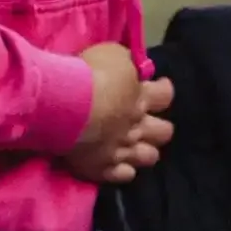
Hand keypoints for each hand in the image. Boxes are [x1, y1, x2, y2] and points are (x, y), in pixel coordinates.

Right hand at [65, 41, 175, 184]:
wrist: (64, 105)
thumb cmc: (88, 74)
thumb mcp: (112, 54)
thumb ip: (125, 64)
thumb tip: (130, 67)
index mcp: (141, 97)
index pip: (166, 95)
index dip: (164, 90)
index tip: (158, 86)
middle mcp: (137, 126)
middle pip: (164, 132)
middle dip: (158, 127)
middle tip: (145, 121)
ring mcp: (122, 150)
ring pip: (148, 157)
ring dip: (143, 151)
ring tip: (133, 147)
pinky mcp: (103, 168)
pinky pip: (123, 176)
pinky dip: (121, 170)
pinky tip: (115, 164)